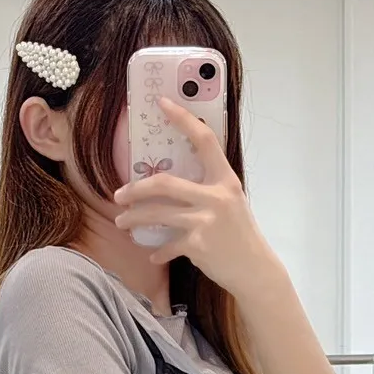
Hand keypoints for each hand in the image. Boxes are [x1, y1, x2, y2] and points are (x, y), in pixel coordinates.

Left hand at [113, 98, 280, 298]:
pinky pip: (168, 245)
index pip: (204, 140)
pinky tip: (154, 253)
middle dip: (136, 189)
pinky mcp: (198, 245)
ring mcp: (206, 221)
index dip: (183, 119)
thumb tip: (171, 182)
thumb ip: (207, 189)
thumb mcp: (231, 202)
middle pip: (165, 183)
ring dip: (134, 218)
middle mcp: (216, 197)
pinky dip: (158, 251)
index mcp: (225, 180)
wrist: (255, 270)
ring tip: (122, 222)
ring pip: (158, 214)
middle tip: (119, 194)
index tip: (162, 103)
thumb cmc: (239, 234)